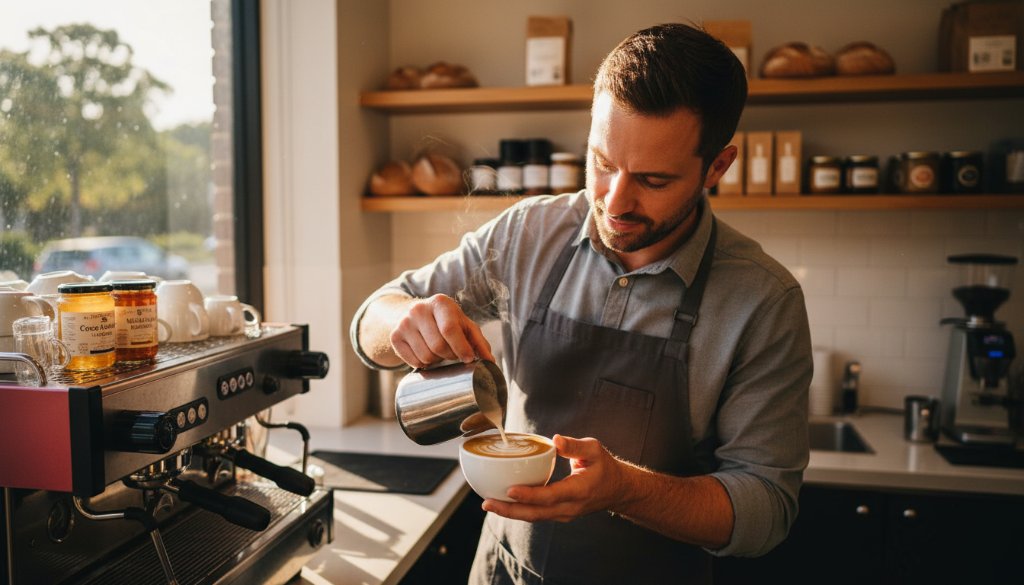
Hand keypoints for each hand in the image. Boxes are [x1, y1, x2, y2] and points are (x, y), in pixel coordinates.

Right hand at [390, 294, 494, 368]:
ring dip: (436, 361)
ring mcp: (404, 322)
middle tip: (452, 354)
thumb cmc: (446, 321)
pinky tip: (425, 353)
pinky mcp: (395, 336)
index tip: (468, 359)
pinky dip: (423, 364)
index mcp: (440, 303)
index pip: (449, 329)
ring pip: (425, 356)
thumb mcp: (464, 325)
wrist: (415, 315)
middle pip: (438, 346)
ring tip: (438, 352)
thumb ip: (479, 342)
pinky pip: (413, 361)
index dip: (460, 348)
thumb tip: (490, 362)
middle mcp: (419, 309)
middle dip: (449, 355)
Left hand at [481, 435, 628, 522]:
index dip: (530, 495)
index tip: (510, 490)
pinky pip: (536, 515)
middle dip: (510, 510)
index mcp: (579, 490)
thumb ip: (575, 446)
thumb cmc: (604, 467)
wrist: (616, 490)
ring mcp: (564, 514)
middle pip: (536, 513)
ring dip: (510, 512)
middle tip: (487, 502)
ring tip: (488, 503)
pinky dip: (518, 511)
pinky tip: (502, 503)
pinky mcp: (558, 515)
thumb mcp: (595, 450)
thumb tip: (555, 440)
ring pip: (534, 517)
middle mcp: (570, 507)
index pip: (551, 496)